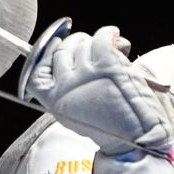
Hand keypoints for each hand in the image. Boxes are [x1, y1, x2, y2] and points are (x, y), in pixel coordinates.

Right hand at [27, 25, 170, 158]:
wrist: (137, 140)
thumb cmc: (110, 128)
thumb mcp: (75, 114)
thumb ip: (66, 90)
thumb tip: (72, 59)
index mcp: (54, 100)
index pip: (36, 70)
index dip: (45, 52)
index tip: (56, 43)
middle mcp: (66, 85)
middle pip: (62, 50)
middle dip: (76, 43)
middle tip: (90, 47)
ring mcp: (86, 73)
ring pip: (84, 43)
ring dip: (96, 42)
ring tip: (111, 49)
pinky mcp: (107, 65)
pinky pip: (102, 36)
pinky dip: (109, 33)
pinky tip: (116, 38)